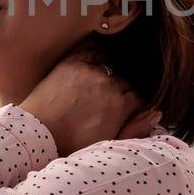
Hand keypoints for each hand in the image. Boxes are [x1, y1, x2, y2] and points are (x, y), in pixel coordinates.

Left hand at [21, 56, 149, 155]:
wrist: (36, 134)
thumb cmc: (70, 144)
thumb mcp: (107, 144)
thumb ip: (136, 129)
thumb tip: (157, 113)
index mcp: (120, 106)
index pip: (140, 98)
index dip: (135, 105)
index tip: (128, 110)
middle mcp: (109, 85)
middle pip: (127, 83)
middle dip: (123, 91)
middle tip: (111, 100)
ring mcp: (91, 72)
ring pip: (113, 67)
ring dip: (111, 75)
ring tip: (101, 85)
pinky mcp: (72, 63)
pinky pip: (93, 49)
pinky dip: (98, 52)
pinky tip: (99, 56)